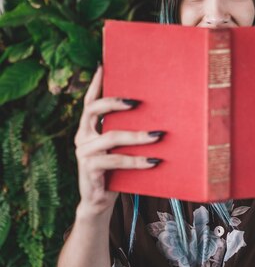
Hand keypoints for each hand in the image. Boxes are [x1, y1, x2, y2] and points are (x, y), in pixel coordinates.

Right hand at [74, 65, 162, 217]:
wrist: (99, 201)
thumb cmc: (115, 169)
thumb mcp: (120, 147)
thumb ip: (126, 130)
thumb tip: (158, 112)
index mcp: (88, 127)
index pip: (89, 100)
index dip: (95, 83)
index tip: (103, 65)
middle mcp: (82, 136)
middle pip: (93, 110)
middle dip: (115, 101)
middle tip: (137, 101)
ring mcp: (84, 153)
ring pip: (111, 137)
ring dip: (137, 135)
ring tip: (159, 135)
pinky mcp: (90, 169)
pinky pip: (116, 161)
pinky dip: (137, 160)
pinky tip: (155, 160)